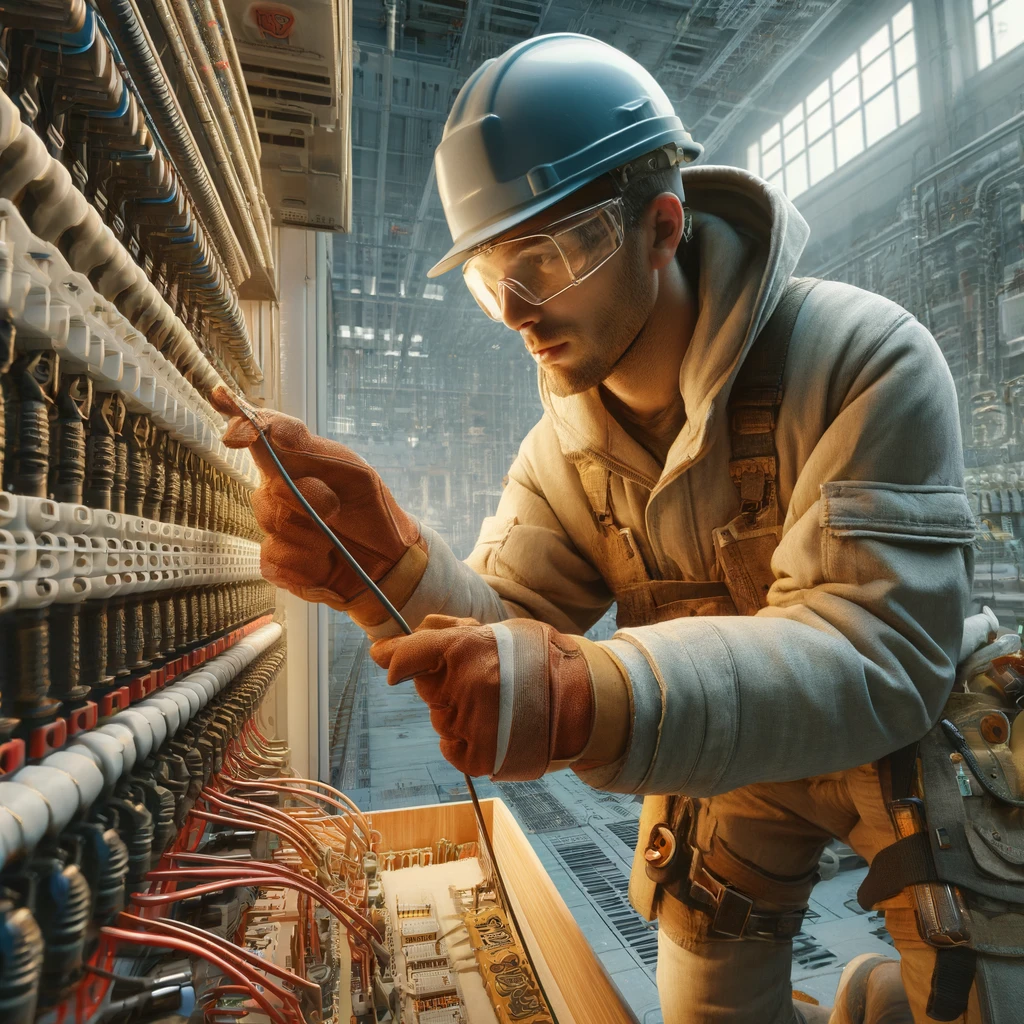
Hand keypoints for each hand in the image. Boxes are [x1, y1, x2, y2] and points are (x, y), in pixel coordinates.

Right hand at [211, 388, 421, 613]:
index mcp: (294, 464)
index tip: (237, 436)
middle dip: (306, 498)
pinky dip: (305, 562)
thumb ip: (310, 450)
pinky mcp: (277, 563)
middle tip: (335, 508)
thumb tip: (271, 429)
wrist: (388, 558)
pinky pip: (275, 559)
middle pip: (267, 490)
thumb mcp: (353, 472)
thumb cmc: (370, 509)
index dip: (241, 428)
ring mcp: (274, 529)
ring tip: (333, 537)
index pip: (258, 436)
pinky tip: (323, 561)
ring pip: (273, 524)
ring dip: (311, 532)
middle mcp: (277, 493)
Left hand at [370, 615, 595, 778]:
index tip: (384, 659)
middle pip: (425, 687)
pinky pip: (450, 747)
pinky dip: (464, 740)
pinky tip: (493, 727)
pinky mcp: (479, 756)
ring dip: (457, 711)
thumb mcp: (495, 630)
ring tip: (497, 704)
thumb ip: (445, 631)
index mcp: (467, 648)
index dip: (393, 658)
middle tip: (480, 679)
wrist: (582, 699)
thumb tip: (397, 639)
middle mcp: (465, 685)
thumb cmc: (535, 658)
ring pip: (440, 718)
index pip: (409, 654)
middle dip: (443, 682)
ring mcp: (472, 723)